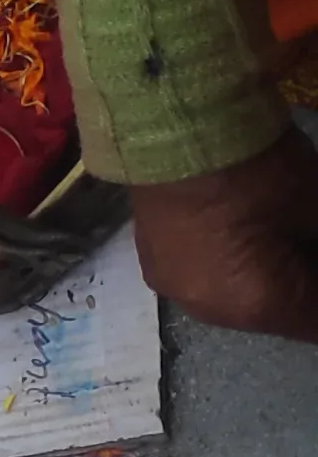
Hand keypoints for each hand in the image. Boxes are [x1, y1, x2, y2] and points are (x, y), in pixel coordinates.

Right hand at [127, 127, 317, 341]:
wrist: (173, 135)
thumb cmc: (260, 170)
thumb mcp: (314, 209)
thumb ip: (317, 245)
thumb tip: (311, 254)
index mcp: (258, 305)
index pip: (315, 321)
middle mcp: (212, 313)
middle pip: (275, 315)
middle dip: (302, 290)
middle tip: (308, 249)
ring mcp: (177, 292)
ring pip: (237, 300)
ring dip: (263, 279)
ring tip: (278, 242)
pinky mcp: (155, 267)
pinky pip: (206, 280)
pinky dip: (230, 265)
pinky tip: (240, 237)